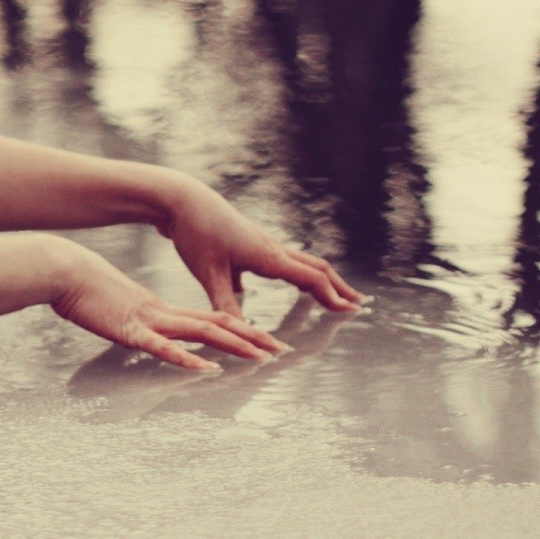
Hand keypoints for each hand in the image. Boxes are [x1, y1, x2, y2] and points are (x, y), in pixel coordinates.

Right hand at [51, 244, 290, 370]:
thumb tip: (141, 332)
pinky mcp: (129, 331)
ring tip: (261, 357)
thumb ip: (131, 322)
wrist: (64, 269)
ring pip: (200, 334)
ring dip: (233, 347)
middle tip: (282, 350)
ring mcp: (148, 322)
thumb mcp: (114, 309)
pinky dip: (188, 359)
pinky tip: (209, 368)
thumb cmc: (83, 288)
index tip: (265, 340)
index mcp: (160, 311)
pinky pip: (163, 348)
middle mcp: (162, 315)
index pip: (209, 321)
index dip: (241, 330)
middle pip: (216, 326)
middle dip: (251, 339)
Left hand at [159, 180, 365, 316]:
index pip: (312, 279)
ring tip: (332, 293)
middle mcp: (272, 248)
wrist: (182, 201)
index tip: (351, 311)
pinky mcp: (250, 241)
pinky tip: (289, 283)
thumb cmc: (196, 234)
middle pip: (316, 268)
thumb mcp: (210, 275)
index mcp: (269, 257)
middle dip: (338, 287)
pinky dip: (297, 273)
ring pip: (302, 262)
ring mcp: (263, 243)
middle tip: (357, 303)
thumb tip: (242, 337)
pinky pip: (284, 260)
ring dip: (321, 279)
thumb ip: (227, 306)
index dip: (332, 296)